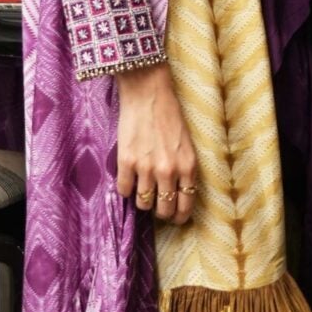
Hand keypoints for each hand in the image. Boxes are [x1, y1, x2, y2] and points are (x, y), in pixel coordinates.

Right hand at [115, 65, 198, 224]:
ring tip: (142, 190)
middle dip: (161, 212)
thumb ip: (183, 170)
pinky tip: (128, 179)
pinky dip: (125, 189)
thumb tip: (175, 194)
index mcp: (188, 167)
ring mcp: (146, 168)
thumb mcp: (186, 145)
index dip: (179, 216)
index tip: (175, 218)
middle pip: (163, 210)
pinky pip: (124, 190)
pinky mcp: (126, 162)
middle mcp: (169, 171)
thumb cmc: (169, 116)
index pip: (185, 205)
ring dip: (142, 200)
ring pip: (143, 203)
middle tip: (157, 207)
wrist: (148, 93)